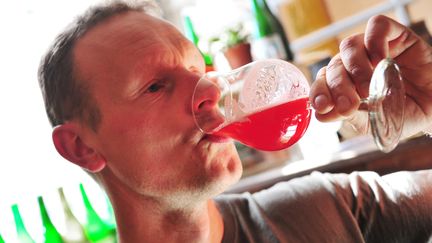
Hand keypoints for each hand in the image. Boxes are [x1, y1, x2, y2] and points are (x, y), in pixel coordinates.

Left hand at [310, 15, 431, 137]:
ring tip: (369, 88)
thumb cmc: (403, 113)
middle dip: (338, 87)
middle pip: (333, 66)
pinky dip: (375, 42)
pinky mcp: (394, 35)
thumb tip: (321, 115)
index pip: (322, 83)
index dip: (319, 93)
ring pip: (348, 46)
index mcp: (344, 85)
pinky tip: (382, 62)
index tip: (323, 106)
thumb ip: (350, 118)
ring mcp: (372, 49)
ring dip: (355, 68)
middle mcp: (353, 65)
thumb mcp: (375, 123)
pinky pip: (376, 28)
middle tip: (350, 105)